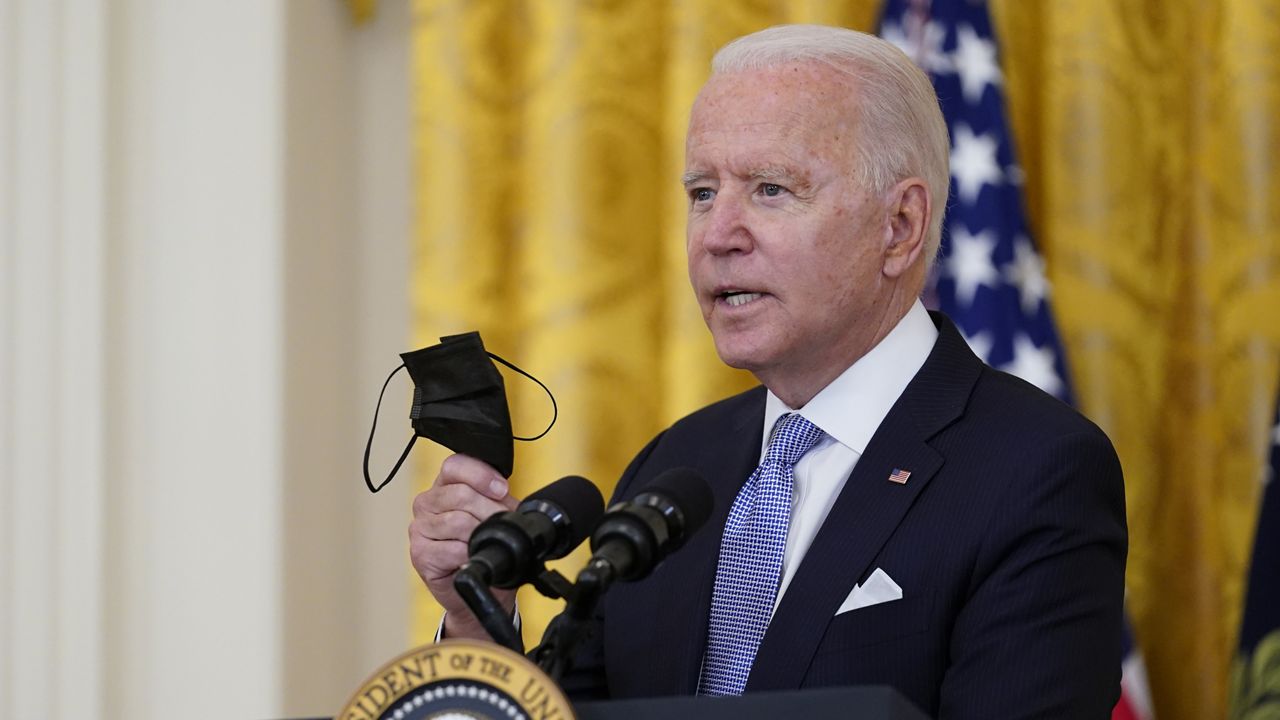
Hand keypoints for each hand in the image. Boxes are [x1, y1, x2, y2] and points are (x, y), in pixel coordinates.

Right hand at [409, 453, 518, 639]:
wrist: (483, 584)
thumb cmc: (486, 545)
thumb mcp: (496, 514)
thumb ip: (498, 499)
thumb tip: (506, 496)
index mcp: (445, 485)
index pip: (455, 465)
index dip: (481, 475)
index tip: (501, 490)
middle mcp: (427, 502)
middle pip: (460, 494)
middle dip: (490, 511)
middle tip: (501, 525)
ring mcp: (420, 527)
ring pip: (457, 521)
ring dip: (480, 534)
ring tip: (487, 542)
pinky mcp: (419, 553)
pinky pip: (451, 549)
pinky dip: (469, 554)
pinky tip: (473, 557)